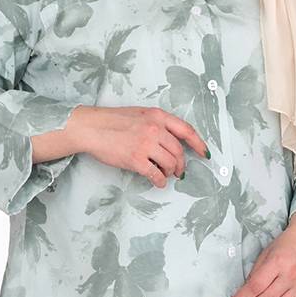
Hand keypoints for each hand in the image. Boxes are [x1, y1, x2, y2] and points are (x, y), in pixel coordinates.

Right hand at [67, 105, 208, 187]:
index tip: (204, 153)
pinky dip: (160, 181)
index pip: (186, 130)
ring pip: (170, 163)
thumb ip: (156, 124)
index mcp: (157, 115)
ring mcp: (146, 144)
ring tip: (167, 175)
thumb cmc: (112, 121)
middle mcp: (154, 129)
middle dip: (182, 164)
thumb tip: (170, 141)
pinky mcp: (136, 159)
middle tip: (180, 171)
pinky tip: (159, 182)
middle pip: (179, 151)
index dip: (199, 143)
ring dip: (171, 172)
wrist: (90, 127)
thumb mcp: (140, 114)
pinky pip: (156, 174)